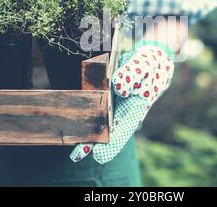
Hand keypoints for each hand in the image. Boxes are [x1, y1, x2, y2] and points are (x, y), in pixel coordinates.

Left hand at [70, 42, 174, 163]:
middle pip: (106, 132)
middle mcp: (121, 112)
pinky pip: (90, 107)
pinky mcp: (101, 96)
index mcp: (135, 109)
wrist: (148, 60)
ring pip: (95, 123)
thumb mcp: (145, 66)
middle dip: (92, 143)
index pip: (123, 131)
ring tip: (68, 142)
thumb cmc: (149, 65)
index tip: (99, 156)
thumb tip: (119, 87)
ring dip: (83, 132)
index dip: (112, 145)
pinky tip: (67, 119)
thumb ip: (133, 75)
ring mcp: (110, 106)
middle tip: (77, 155)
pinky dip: (80, 114)